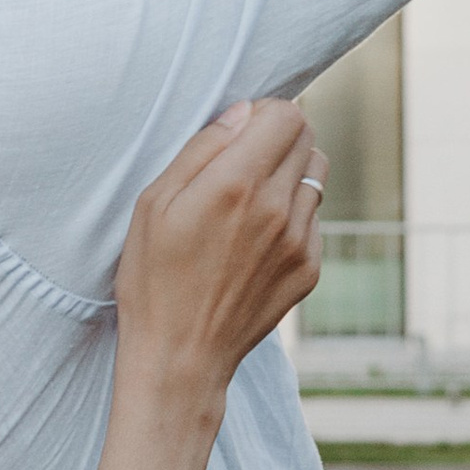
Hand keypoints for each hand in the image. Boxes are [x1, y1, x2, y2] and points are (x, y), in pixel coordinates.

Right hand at [114, 100, 323, 398]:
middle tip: (243, 162)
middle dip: (278, 137)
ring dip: (289, 173)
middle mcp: (277, 208)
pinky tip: (256, 237)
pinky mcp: (308, 269)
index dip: (264, 113)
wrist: (180, 356)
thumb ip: (203, 149)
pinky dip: (293, 214)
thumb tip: (243, 113)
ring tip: (250, 200)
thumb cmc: (154, 278)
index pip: (287, 116)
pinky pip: (314, 217)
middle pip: (307, 139)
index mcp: (236, 184)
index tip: (241, 130)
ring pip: (316, 175)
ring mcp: (299, 242)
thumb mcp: (154, 203)